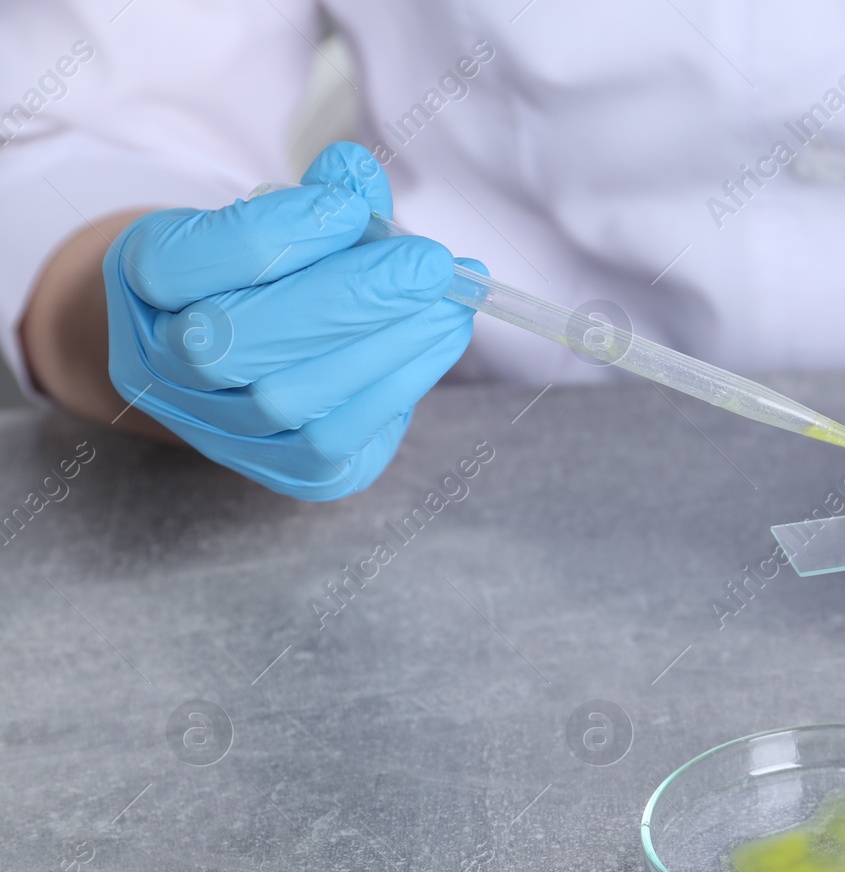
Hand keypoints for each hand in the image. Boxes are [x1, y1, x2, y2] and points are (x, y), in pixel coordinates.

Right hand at [103, 142, 480, 500]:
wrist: (265, 361)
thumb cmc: (272, 274)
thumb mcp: (282, 221)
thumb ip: (320, 200)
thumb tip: (355, 173)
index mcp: (141, 281)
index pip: (180, 262)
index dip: (271, 233)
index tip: (350, 206)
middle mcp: (161, 365)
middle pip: (231, 341)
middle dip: (344, 300)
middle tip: (429, 264)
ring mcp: (216, 429)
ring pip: (286, 399)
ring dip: (384, 345)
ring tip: (451, 302)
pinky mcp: (284, 472)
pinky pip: (334, 441)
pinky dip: (397, 386)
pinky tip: (440, 340)